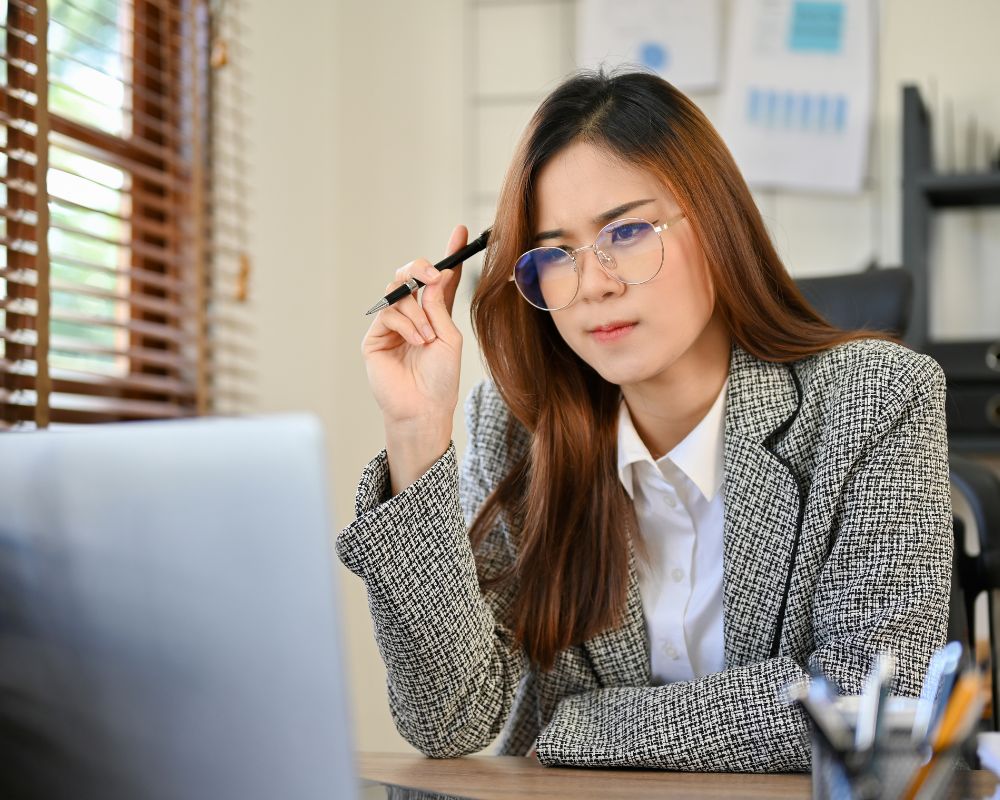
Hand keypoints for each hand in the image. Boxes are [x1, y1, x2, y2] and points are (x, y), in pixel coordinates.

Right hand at [362, 225, 467, 490]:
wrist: (423, 408)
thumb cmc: (440, 379)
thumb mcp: (449, 338)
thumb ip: (440, 306)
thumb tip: (434, 276)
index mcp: (435, 314)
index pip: (440, 279)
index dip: (449, 254)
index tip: (460, 231)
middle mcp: (413, 315)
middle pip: (410, 276)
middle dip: (420, 269)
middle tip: (432, 276)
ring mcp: (392, 325)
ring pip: (398, 293)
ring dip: (416, 311)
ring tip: (426, 337)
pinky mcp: (376, 336)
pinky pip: (389, 313)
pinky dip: (406, 324)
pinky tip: (416, 342)